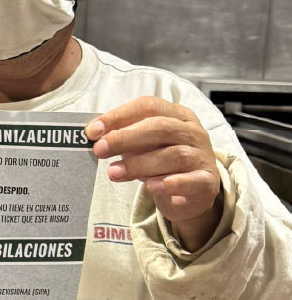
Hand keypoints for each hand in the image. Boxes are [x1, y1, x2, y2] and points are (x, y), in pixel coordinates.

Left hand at [86, 97, 222, 251]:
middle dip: (125, 138)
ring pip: (173, 155)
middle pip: (160, 128)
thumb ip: (122, 136)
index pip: (148, 106)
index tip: (92, 130)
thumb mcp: (141, 145)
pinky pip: (192, 180)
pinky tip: (151, 186)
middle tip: (99, 150)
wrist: (190, 193)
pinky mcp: (207, 182)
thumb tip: (92, 135)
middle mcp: (193, 131)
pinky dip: (171, 183)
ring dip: (139, 164)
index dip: (118, 116)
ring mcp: (202, 156)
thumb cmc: (161, 162)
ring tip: (113, 172)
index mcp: (177, 115)